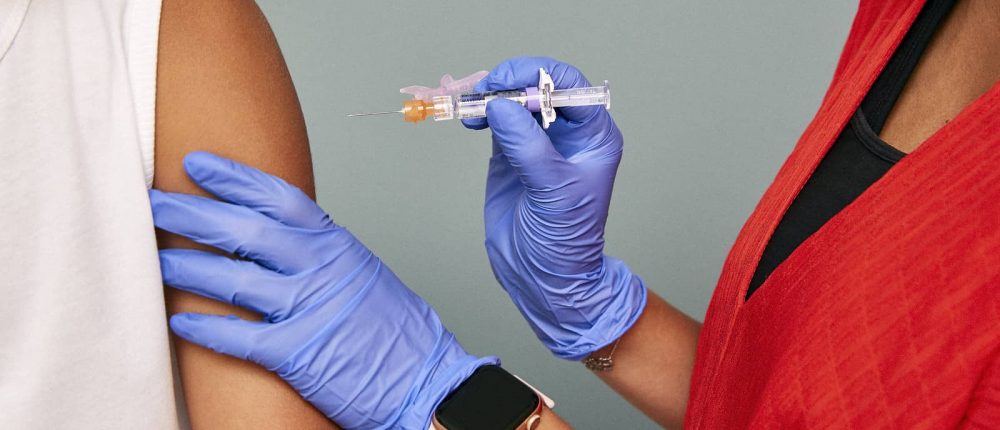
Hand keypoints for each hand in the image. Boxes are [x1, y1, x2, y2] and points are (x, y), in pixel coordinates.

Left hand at [150, 152, 496, 428]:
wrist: (428, 379)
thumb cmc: (398, 332)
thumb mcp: (363, 274)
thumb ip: (321, 254)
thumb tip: (277, 240)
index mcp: (337, 245)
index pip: (278, 198)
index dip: (234, 178)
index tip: (197, 165)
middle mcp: (322, 269)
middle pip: (246, 231)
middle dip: (194, 214)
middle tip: (157, 202)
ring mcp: (309, 309)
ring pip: (234, 279)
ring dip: (188, 266)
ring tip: (157, 258)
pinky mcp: (298, 353)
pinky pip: (239, 336)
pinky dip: (206, 328)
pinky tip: (180, 320)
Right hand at [464, 57, 646, 359]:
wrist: (543, 277)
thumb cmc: (565, 240)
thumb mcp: (553, 191)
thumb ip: (529, 146)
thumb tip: (501, 105)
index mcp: (594, 136)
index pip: (570, 86)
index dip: (537, 77)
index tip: (507, 85)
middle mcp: (569, 132)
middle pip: (539, 85)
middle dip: (510, 82)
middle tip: (483, 90)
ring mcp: (538, 140)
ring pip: (515, 99)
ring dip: (491, 94)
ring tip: (471, 105)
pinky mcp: (511, 152)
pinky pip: (496, 118)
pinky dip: (481, 111)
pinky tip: (470, 117)